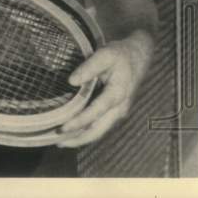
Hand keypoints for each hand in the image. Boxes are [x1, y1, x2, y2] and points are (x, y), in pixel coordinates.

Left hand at [54, 30, 154, 146]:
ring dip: (81, 138)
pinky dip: (87, 132)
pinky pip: (101, 126)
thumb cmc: (121, 54)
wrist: (140, 55)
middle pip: (98, 131)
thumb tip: (71, 81)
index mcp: (117, 94)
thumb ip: (89, 67)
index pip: (95, 113)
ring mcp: (119, 111)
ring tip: (61, 141)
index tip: (62, 128)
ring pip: (99, 131)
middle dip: (78, 139)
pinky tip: (74, 132)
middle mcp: (119, 108)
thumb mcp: (105, 54)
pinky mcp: (116, 111)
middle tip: (57, 143)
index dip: (78, 122)